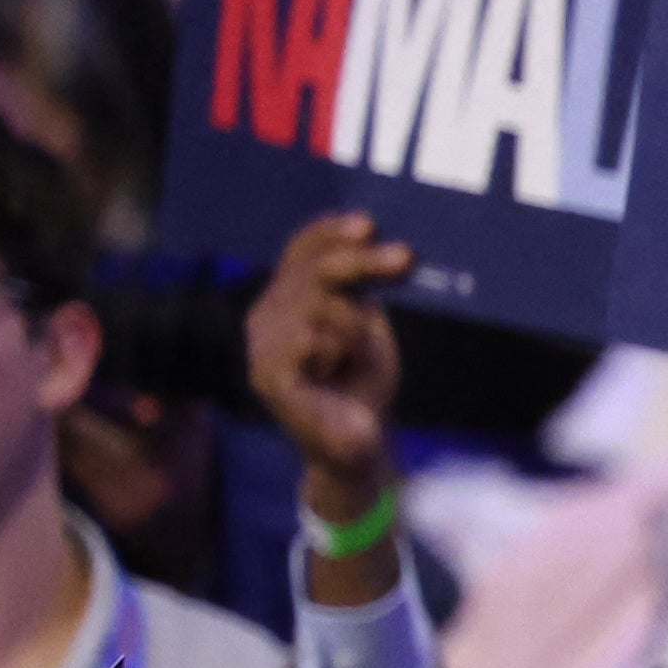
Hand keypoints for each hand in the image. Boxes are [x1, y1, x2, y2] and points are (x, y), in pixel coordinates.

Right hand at [245, 214, 413, 516]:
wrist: (357, 443)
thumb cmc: (361, 380)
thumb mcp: (366, 324)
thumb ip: (360, 287)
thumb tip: (381, 245)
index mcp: (287, 297)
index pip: (301, 250)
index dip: (330, 232)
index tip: (368, 225)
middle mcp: (265, 315)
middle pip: (315, 269)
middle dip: (364, 261)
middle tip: (406, 259)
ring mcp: (261, 346)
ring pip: (319, 305)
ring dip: (353, 327)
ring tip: (348, 358)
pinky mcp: (266, 375)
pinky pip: (309, 339)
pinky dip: (336, 351)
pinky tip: (333, 372)